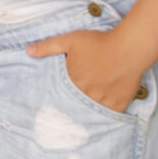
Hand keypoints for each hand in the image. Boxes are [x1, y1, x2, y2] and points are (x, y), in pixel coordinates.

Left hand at [26, 29, 145, 113]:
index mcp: (73, 82)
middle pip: (74, 106)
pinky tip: (96, 116)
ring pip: (90, 113)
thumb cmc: (98, 43)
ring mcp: (104, 101)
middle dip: (68, 108)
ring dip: (84, 113)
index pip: (59, 96)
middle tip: (61, 114)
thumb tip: (28, 51)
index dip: (55, 99)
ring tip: (76, 118)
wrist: (129, 49)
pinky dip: (102, 116)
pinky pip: (108, 115)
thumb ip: (48, 47)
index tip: (50, 105)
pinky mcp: (120, 104)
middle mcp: (87, 95)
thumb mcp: (69, 40)